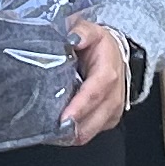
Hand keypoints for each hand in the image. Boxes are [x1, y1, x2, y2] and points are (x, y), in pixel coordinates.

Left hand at [60, 20, 131, 143]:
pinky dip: (75, 134)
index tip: (63, 118)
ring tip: (50, 131)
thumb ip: (82, 31)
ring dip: (71, 135)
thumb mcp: (92, 31)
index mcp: (108, 74)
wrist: (118, 55)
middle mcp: (114, 96)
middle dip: (70, 128)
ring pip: (91, 132)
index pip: (93, 94)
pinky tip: (60, 130)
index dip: (78, 108)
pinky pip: (91, 133)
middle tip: (47, 129)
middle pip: (92, 120)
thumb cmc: (101, 46)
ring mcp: (113, 111)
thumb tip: (74, 37)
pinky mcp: (109, 120)